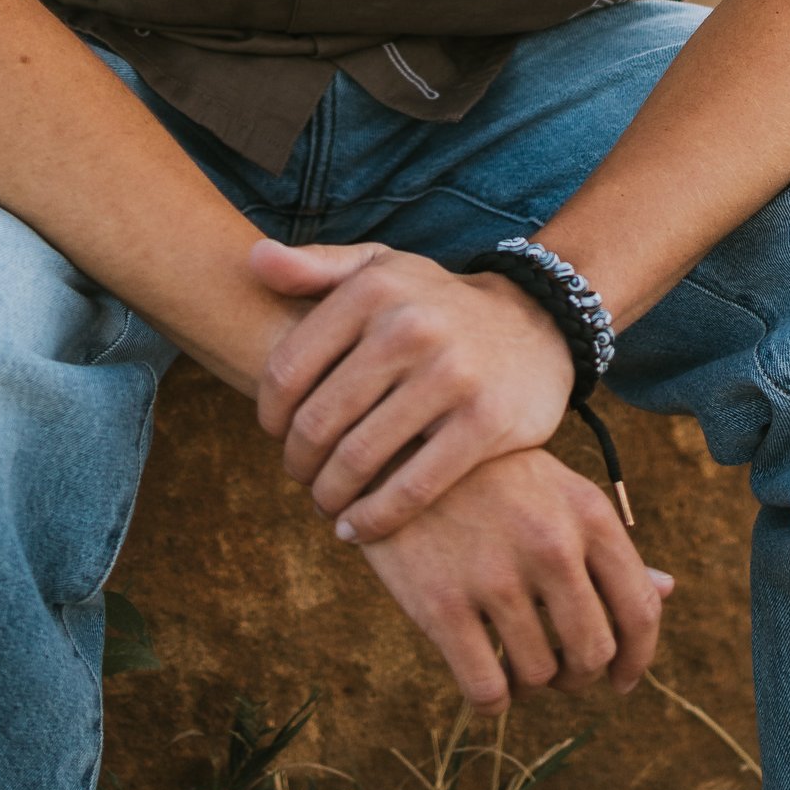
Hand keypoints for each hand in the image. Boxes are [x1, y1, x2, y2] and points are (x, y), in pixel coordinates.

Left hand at [252, 239, 577, 537]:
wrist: (536, 324)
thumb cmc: (436, 304)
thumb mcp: (382, 269)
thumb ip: (316, 266)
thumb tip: (252, 260)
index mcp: (372, 290)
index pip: (287, 369)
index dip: (269, 415)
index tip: (276, 435)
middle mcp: (409, 328)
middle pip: (318, 421)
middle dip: (297, 463)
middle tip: (301, 477)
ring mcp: (449, 376)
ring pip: (360, 459)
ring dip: (329, 495)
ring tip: (327, 503)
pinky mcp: (484, 424)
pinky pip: (412, 487)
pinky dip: (374, 519)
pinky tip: (357, 529)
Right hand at [356, 444, 671, 710]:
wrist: (393, 447)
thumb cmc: (487, 474)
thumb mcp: (555, 490)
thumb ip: (606, 545)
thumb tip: (669, 591)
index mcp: (588, 514)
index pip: (641, 611)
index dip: (638, 659)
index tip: (621, 680)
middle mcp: (551, 546)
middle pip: (594, 654)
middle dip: (580, 676)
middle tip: (558, 670)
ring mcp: (495, 575)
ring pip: (541, 677)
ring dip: (532, 686)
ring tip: (513, 665)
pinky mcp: (441, 604)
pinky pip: (488, 691)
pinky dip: (493, 702)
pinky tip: (484, 684)